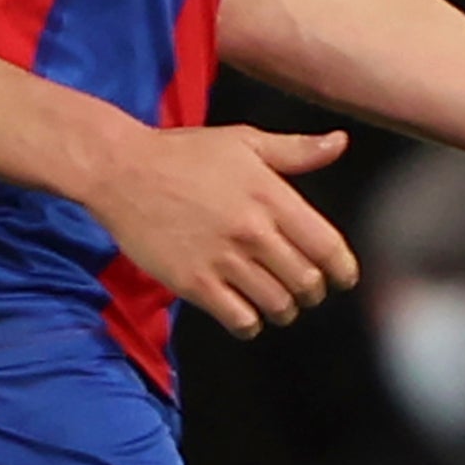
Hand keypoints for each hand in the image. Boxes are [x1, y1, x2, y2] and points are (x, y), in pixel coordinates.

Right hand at [85, 121, 357, 336]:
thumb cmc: (183, 154)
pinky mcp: (193, 282)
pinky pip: (240, 320)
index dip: (343, 271)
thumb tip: (340, 143)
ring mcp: (223, 259)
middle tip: (304, 291)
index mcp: (272, 196)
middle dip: (312, 293)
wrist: (121, 170)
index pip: (328, 247)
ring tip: (275, 303)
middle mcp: (253, 231)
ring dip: (283, 310)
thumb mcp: (244, 141)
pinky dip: (250, 324)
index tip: (343, 279)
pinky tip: (245, 313)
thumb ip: (296, 150)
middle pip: (307, 283)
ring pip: (277, 306)